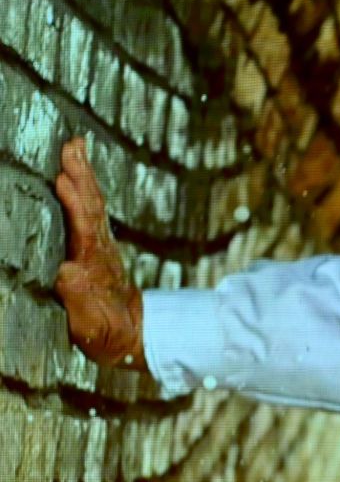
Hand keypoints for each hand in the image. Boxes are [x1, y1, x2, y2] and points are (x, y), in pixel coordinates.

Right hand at [52, 138, 143, 368]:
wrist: (134, 336)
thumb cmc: (107, 334)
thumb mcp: (91, 325)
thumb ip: (78, 300)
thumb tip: (67, 273)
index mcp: (93, 266)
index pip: (83, 228)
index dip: (74, 204)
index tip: (63, 179)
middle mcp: (99, 250)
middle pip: (91, 207)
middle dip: (81, 175)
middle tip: (73, 145)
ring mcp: (101, 246)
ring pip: (93, 204)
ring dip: (83, 175)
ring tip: (75, 147)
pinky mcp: (99, 246)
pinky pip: (91, 211)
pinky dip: (84, 189)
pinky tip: (78, 176)